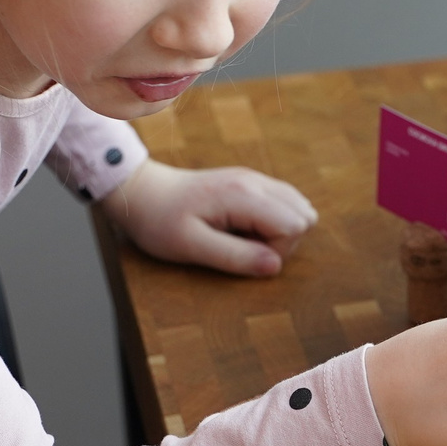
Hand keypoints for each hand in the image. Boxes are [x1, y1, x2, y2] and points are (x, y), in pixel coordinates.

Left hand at [106, 160, 315, 275]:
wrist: (142, 192)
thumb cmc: (160, 221)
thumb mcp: (190, 246)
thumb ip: (235, 256)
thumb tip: (274, 266)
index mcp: (243, 194)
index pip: (295, 225)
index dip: (276, 250)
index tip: (242, 253)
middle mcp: (255, 181)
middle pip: (304, 215)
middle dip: (282, 242)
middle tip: (242, 246)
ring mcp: (255, 179)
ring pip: (299, 208)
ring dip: (280, 231)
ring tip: (242, 237)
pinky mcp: (252, 183)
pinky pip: (285, 203)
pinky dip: (273, 221)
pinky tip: (244, 228)